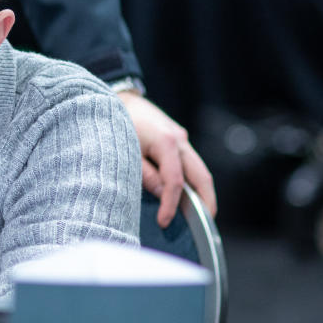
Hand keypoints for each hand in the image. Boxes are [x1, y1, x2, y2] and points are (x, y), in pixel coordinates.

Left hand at [117, 92, 217, 227]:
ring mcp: (181, 137)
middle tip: (205, 226)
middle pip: (201, 176)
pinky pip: (190, 163)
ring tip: (200, 216)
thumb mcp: (125, 152)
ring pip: (199, 170)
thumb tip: (162, 194)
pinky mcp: (177, 138)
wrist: (116, 96)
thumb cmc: (117, 123)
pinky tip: (187, 195)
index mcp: (166, 142)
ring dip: (202, 192)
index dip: (171, 205)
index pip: (176, 182)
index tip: (164, 222)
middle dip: (206, 202)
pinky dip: (192, 180)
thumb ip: (144, 174)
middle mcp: (179, 139)